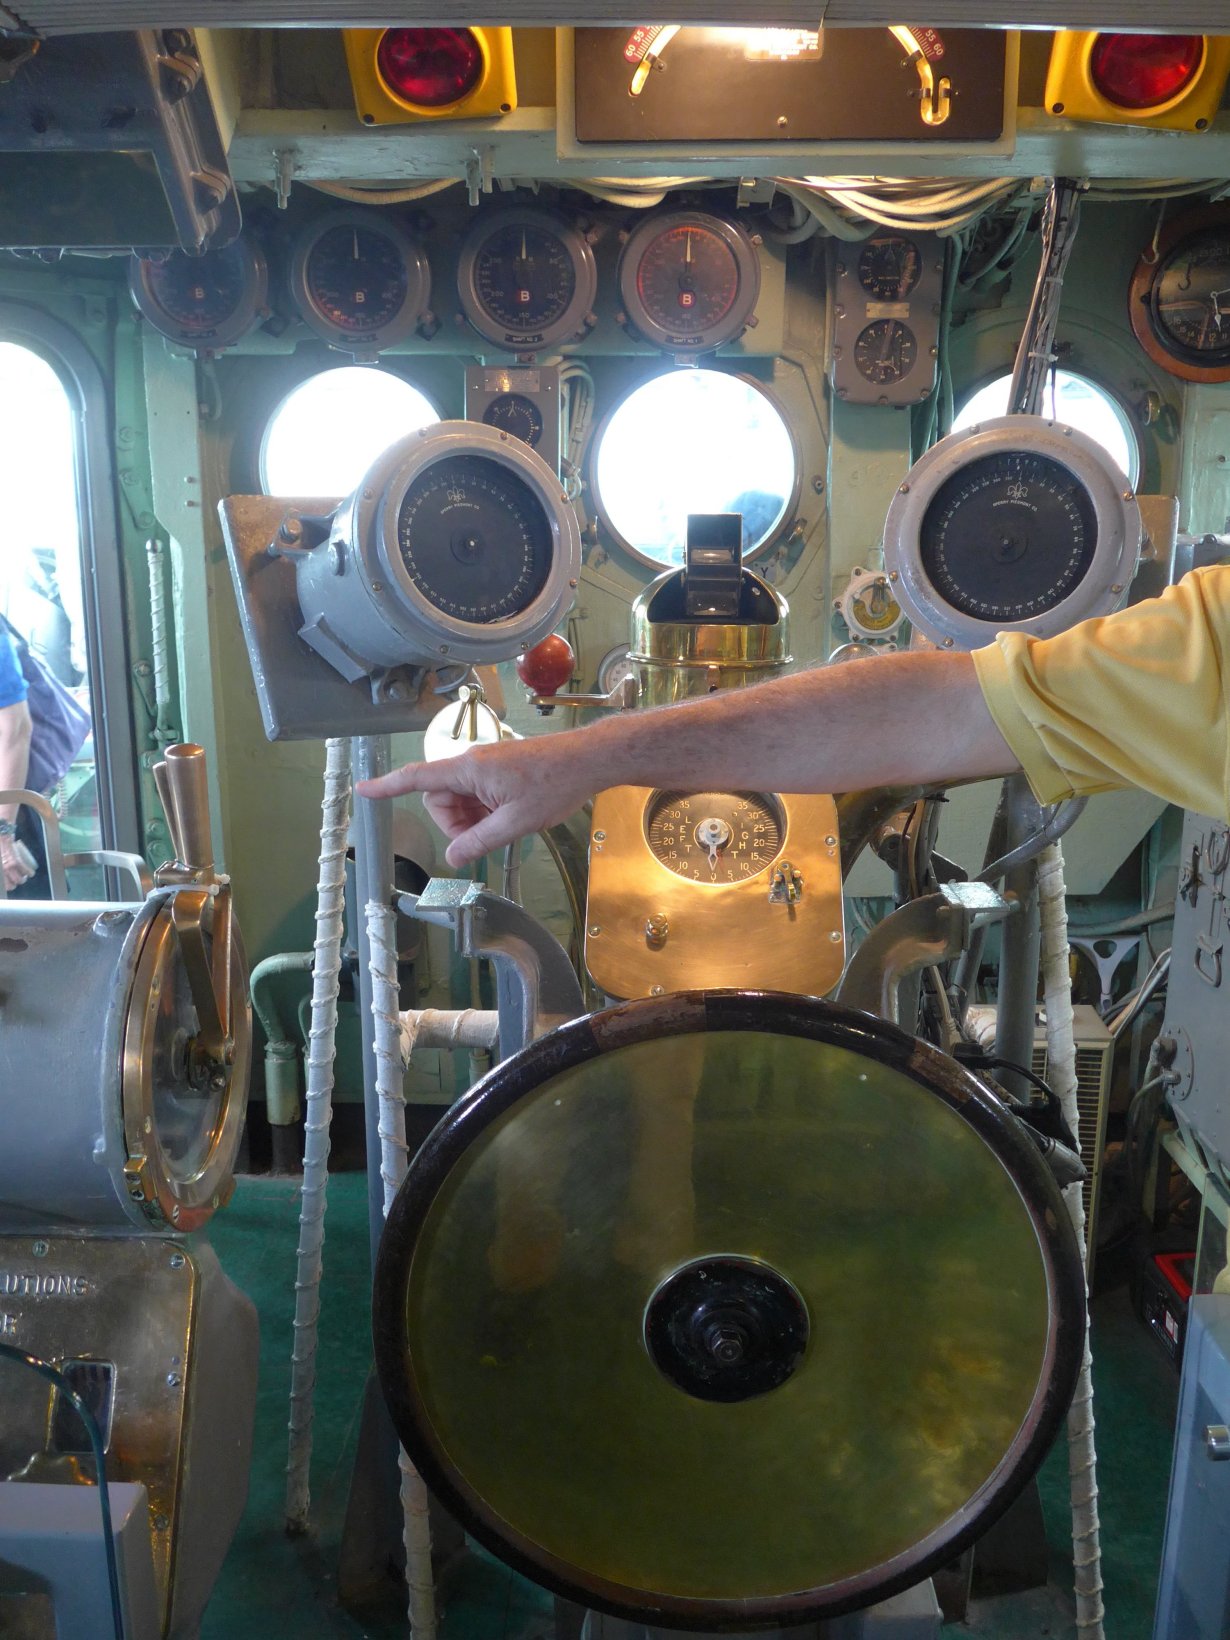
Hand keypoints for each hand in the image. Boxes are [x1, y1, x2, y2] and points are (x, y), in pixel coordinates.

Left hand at [1, 837, 33, 891]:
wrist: (1, 835)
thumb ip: (1, 863)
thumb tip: (4, 869)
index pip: (4, 886)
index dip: (8, 886)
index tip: (10, 883)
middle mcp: (2, 871)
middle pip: (11, 886)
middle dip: (16, 883)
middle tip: (18, 878)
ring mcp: (9, 867)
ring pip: (20, 880)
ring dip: (24, 879)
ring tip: (24, 875)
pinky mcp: (16, 862)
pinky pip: (27, 871)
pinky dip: (30, 873)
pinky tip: (31, 873)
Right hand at [356, 732, 606, 867]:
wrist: (586, 761)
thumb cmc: (554, 784)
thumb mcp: (515, 822)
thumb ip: (479, 841)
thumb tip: (453, 858)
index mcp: (468, 769)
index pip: (417, 777)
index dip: (387, 786)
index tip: (363, 790)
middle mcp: (471, 763)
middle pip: (438, 797)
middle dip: (453, 822)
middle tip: (481, 837)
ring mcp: (485, 766)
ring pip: (458, 798)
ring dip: (470, 818)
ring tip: (503, 825)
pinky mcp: (497, 770)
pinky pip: (476, 793)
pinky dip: (484, 810)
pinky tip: (507, 817)